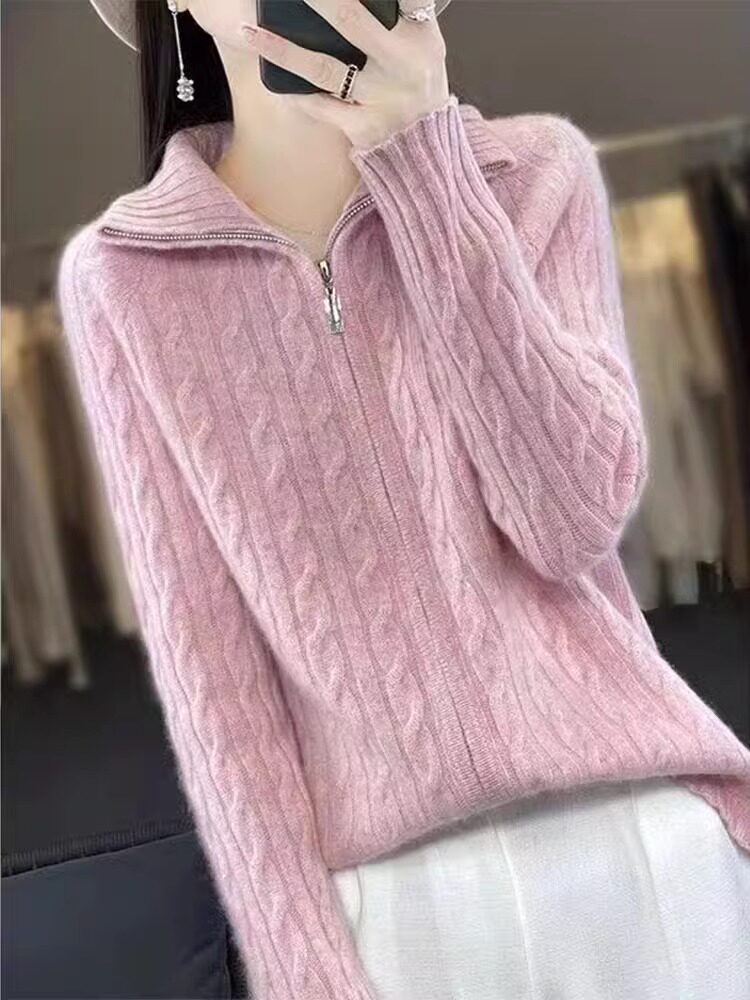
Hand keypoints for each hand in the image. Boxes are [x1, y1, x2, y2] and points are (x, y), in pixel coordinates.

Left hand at [241, 0, 450, 148]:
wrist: (427, 150)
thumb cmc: (419, 87)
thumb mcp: (425, 46)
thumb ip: (403, 15)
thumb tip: (367, 1)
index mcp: (420, 37)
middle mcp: (402, 66)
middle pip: (351, 20)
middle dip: (318, 1)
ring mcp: (381, 100)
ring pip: (325, 69)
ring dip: (284, 50)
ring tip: (250, 31)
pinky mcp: (363, 128)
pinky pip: (321, 107)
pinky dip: (297, 92)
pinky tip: (273, 79)